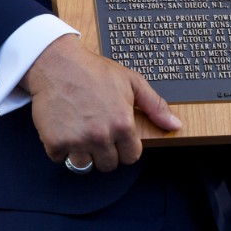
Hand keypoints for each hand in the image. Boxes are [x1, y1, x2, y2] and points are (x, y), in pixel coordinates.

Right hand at [22, 35, 180, 173]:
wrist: (58, 65)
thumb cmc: (95, 71)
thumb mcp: (132, 82)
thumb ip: (155, 106)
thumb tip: (175, 125)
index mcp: (123, 124)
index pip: (131, 157)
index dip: (125, 148)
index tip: (118, 139)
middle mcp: (101, 136)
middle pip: (108, 165)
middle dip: (105, 152)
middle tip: (98, 132)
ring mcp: (77, 141)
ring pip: (84, 166)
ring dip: (82, 153)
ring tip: (81, 131)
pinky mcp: (55, 142)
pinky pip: (60, 159)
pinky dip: (60, 148)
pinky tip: (64, 128)